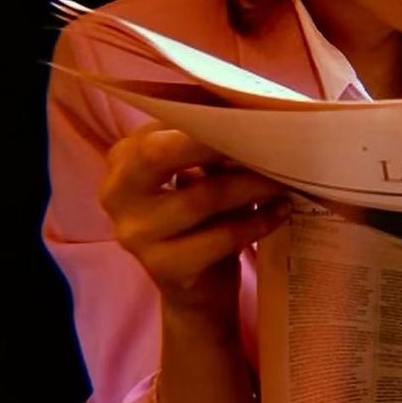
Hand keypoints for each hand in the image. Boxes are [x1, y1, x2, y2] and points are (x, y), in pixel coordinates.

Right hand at [100, 122, 290, 317]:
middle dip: (216, 141)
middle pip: (159, 154)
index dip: (203, 118)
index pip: (158, 128)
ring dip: (252, 184)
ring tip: (284, 178)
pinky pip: (220, 237)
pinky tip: (280, 211)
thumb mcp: (200, 177)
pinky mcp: (164, 267)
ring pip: (201, 197)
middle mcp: (117, 194)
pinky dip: (256, 221)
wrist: (197, 289)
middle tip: (267, 137)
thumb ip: (212, 149)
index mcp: (123, 161)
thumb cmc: (202, 220)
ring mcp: (135, 234)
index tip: (248, 113)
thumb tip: (253, 116)